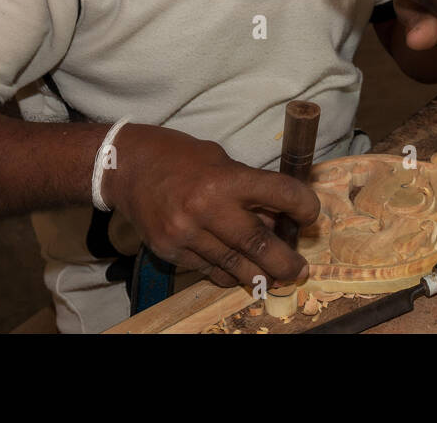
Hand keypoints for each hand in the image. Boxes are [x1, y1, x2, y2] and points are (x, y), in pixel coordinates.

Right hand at [103, 124, 319, 287]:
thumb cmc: (180, 158)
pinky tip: (241, 274)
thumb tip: (276, 219)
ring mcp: (186, 234)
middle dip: (285, 262)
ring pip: (234, 265)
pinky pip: (209, 270)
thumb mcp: (221, 160)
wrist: (126, 168)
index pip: (279, 193)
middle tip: (300, 271)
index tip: (310, 215)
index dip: (303, 206)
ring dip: (260, 275)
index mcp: (225, 178)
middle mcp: (207, 208)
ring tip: (277, 278)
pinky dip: (229, 274)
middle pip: (259, 244)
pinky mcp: (171, 251)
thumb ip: (248, 189)